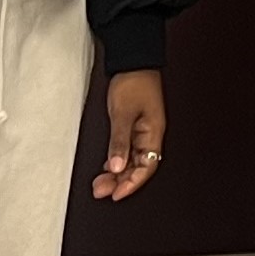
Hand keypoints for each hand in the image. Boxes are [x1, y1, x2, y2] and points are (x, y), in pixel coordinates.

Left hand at [93, 70, 166, 200]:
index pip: (146, 167)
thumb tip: (117, 167)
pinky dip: (117, 160)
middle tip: (101, 190)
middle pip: (139, 167)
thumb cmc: (134, 82)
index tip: (116, 194)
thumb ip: (119, 142)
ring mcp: (143, 131)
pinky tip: (107, 166)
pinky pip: (128, 150)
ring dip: (118, 173)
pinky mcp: (135, 126)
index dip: (131, 184)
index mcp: (154, 133)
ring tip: (100, 182)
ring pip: (133, 160)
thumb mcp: (122, 114)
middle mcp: (151, 135)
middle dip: (121, 182)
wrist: (133, 61)